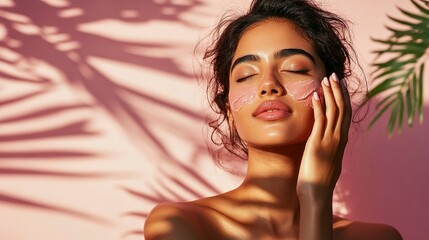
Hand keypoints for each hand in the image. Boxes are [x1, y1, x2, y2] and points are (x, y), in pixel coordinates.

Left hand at [297, 72, 351, 198]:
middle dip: (338, 90)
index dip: (343, 98)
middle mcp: (338, 138)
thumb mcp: (327, 159)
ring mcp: (329, 140)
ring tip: (325, 79)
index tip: (340, 85)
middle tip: (333, 76)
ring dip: (329, 93)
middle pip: (342, 108)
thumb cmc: (319, 179)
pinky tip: (315, 95)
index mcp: (341, 140)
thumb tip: (322, 141)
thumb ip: (327, 148)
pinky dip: (318, 106)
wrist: (317, 192)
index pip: (346, 114)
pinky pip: (320, 120)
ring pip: (333, 111)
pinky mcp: (317, 143)